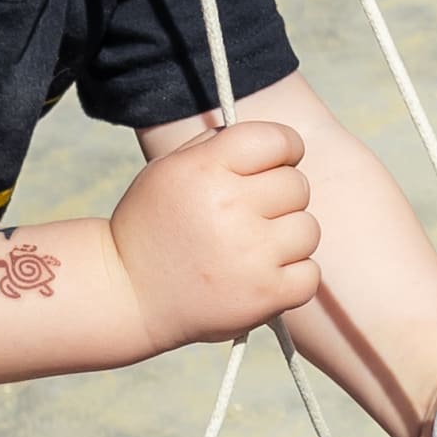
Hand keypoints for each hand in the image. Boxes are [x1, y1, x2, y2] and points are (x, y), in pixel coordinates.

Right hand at [112, 115, 320, 343]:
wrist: (127, 295)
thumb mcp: (169, 170)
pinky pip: (310, 273)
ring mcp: (251, 255)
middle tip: (250, 215)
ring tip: (252, 247)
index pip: (277, 140)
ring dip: (287, 237)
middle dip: (279, 198)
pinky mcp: (265, 294)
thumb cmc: (152, 227)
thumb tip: (273, 142)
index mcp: (206, 169)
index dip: (285, 149)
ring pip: (308, 228)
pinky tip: (262, 274)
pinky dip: (292, 275)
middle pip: (298, 186)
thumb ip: (218, 147)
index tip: (275, 164)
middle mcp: (230, 207)